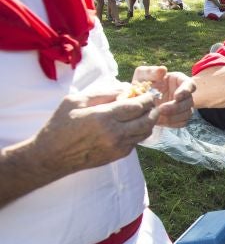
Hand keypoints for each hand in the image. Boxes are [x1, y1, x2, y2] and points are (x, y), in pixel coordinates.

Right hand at [33, 90, 158, 174]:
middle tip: (151, 103)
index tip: (148, 94)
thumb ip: (103, 93)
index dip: (146, 99)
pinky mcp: (118, 155)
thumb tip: (125, 88)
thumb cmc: (60, 124)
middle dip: (153, 110)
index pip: (136, 106)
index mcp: (103, 117)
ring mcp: (118, 147)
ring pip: (145, 133)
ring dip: (149, 122)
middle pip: (147, 120)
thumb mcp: (75, 101)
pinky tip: (132, 125)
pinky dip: (139, 132)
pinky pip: (136, 141)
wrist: (52, 155)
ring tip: (145, 113)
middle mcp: (114, 134)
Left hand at [131, 66, 195, 127]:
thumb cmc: (142, 84)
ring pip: (187, 113)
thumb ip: (151, 71)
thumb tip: (163, 70)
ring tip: (158, 116)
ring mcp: (183, 106)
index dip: (186, 91)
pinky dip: (172, 123)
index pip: (190, 85)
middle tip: (161, 109)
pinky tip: (160, 121)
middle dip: (176, 107)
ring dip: (174, 116)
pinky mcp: (180, 117)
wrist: (138, 100)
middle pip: (189, 101)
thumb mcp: (142, 75)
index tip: (176, 96)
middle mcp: (184, 94)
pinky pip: (182, 122)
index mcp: (179, 81)